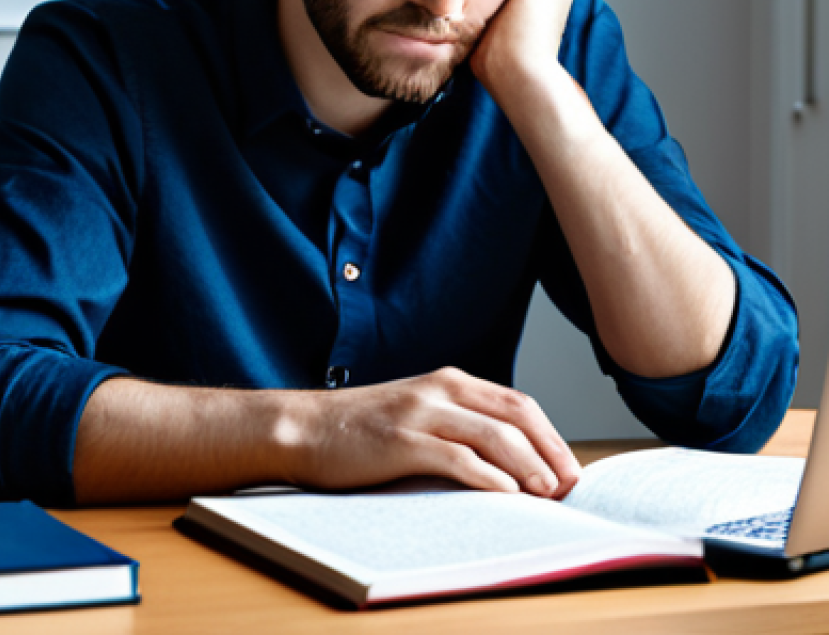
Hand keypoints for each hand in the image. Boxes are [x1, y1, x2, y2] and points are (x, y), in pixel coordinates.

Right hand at [279, 367, 580, 497]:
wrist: (304, 429)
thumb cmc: (361, 431)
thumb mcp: (416, 416)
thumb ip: (457, 426)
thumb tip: (509, 465)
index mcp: (448, 382)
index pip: (518, 403)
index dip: (552, 436)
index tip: (571, 469)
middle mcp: (440, 389)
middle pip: (515, 415)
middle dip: (551, 450)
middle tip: (572, 487)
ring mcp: (420, 412)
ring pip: (493, 435)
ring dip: (529, 465)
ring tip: (549, 494)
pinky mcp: (401, 439)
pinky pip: (456, 457)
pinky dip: (487, 476)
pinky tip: (506, 494)